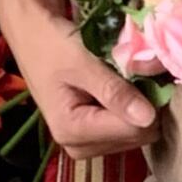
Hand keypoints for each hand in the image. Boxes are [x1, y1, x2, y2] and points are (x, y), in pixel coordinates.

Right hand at [5, 0, 157, 157]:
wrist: (32, 35)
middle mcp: (79, 146)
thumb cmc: (51, 44)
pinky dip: (133, 107)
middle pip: (138, 136)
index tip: (148, 74)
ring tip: (124, 77)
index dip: (149, 101)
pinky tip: (121, 87)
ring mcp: (88, 144)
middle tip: (135, 72)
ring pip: (138, 134)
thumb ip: (114, 89)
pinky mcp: (95, 137)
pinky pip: (130, 129)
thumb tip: (148, 118)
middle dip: (145, 104)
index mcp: (72, 131)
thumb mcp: (81, 61)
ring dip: (140, 104)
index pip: (133, 130)